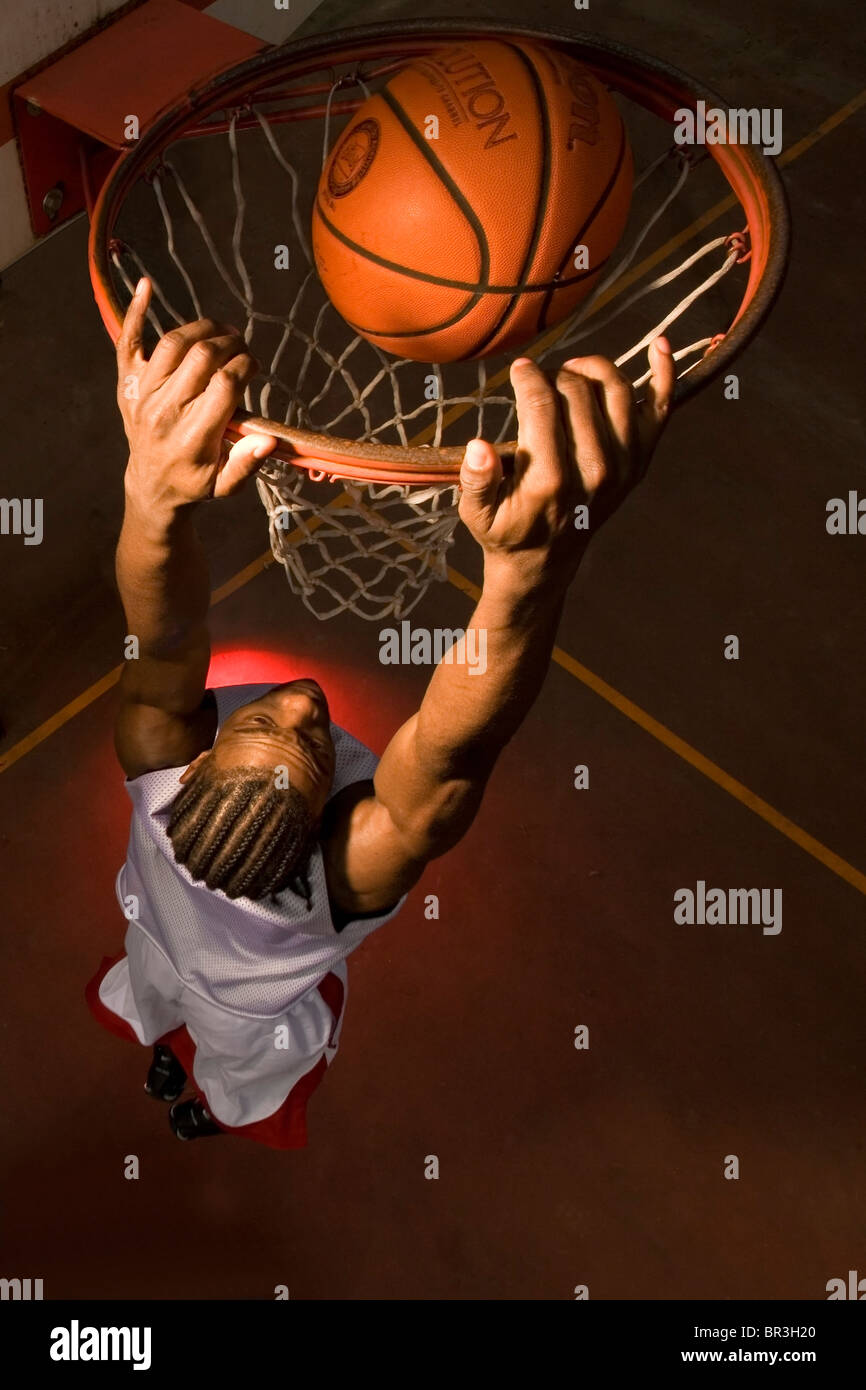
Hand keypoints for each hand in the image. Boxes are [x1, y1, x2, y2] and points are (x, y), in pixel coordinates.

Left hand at [116, 278, 276, 508]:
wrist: (152, 486)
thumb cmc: (196, 482)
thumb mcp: (226, 485)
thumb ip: (247, 463)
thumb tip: (270, 441)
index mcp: (193, 436)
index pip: (225, 385)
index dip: (246, 367)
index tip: (254, 366)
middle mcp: (165, 411)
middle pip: (202, 357)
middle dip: (230, 344)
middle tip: (242, 346)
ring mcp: (143, 394)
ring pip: (174, 343)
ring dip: (203, 329)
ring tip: (222, 332)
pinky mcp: (128, 383)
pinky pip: (128, 341)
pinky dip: (136, 312)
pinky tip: (145, 285)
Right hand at [457, 338, 674, 590]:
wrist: (545, 560)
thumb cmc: (506, 529)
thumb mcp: (478, 514)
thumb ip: (476, 481)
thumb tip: (478, 446)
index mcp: (551, 480)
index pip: (542, 405)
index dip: (528, 377)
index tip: (518, 370)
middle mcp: (595, 470)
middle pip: (577, 392)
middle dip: (552, 375)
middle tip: (538, 381)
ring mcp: (625, 464)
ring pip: (616, 389)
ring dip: (592, 367)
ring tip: (570, 372)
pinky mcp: (641, 460)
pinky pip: (660, 407)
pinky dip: (663, 372)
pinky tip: (659, 343)